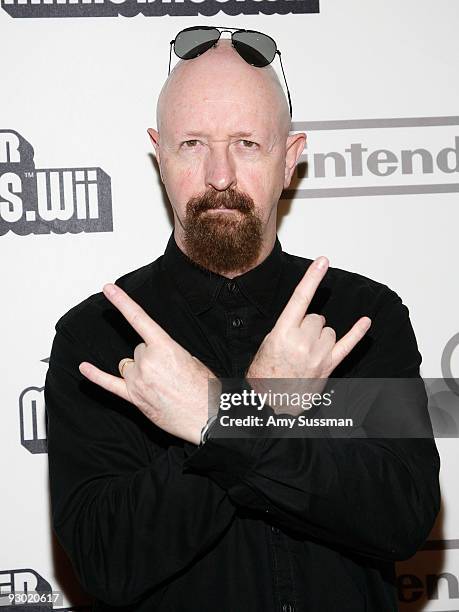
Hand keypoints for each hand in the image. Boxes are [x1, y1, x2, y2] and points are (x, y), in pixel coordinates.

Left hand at [78, 283, 220, 444]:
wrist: (206, 417)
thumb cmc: (204, 389)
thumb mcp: (191, 359)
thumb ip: (168, 352)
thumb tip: (157, 356)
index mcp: (165, 347)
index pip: (138, 319)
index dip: (122, 302)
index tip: (108, 289)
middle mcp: (147, 362)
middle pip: (137, 349)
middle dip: (150, 357)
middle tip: (169, 371)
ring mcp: (138, 380)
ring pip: (128, 365)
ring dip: (139, 370)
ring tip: (159, 383)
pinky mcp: (134, 397)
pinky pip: (109, 384)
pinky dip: (96, 376)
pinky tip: (84, 368)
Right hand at [246, 256, 370, 413]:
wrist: (270, 401)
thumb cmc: (265, 372)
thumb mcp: (269, 342)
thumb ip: (288, 326)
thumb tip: (307, 315)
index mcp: (283, 333)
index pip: (300, 299)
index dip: (312, 278)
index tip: (323, 261)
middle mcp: (303, 342)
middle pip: (316, 317)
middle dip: (307, 325)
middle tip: (295, 342)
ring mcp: (318, 355)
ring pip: (328, 330)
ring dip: (320, 336)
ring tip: (305, 352)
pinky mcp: (328, 366)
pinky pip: (347, 345)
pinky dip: (357, 333)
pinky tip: (365, 322)